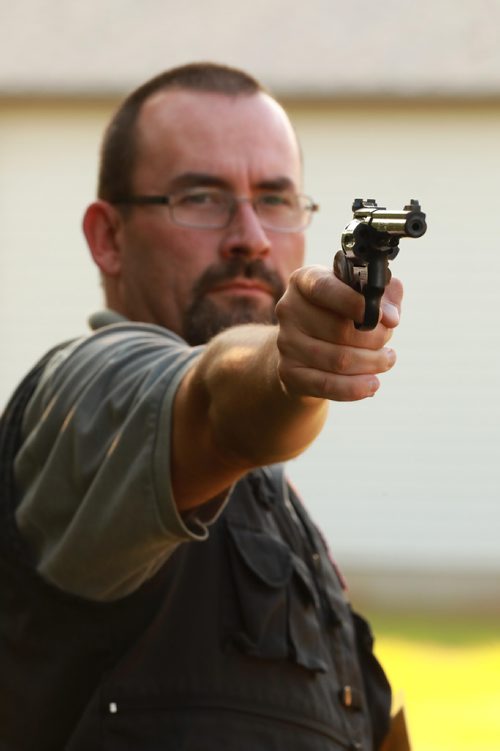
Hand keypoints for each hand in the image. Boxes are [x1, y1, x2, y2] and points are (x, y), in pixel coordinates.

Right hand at [275, 265, 402, 401]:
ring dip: (371, 363)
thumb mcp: (361, 296)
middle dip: (375, 338)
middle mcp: (289, 309)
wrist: (305, 349)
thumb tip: (391, 317)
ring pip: (338, 360)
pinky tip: (372, 384)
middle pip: (339, 330)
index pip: (324, 288)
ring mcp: (286, 343)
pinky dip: (355, 387)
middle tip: (387, 340)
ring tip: (385, 360)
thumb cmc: (339, 315)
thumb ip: (384, 295)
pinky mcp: (289, 372)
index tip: (382, 316)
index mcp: (304, 281)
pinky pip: (327, 385)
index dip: (354, 302)